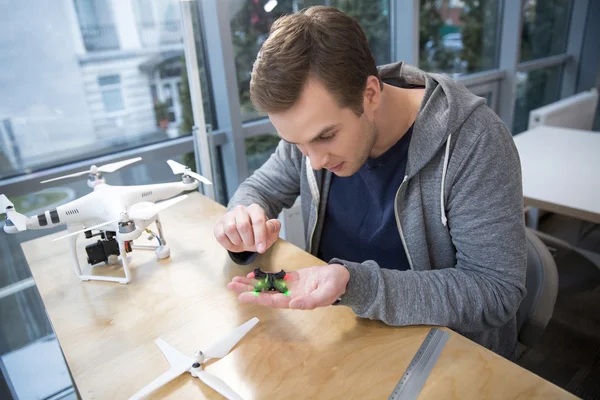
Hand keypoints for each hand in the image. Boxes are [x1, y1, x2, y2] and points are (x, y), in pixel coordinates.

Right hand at [214, 204, 280, 253]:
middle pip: (243, 225)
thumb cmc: (259, 234)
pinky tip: (234, 242)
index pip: (258, 221)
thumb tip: (270, 225)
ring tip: (242, 241)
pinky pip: (221, 236)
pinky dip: (228, 244)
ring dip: (238, 241)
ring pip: (230, 229)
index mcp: (255, 209)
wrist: (246, 236)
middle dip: (248, 240)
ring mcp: (228, 216)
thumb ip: (274, 228)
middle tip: (251, 244)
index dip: (260, 237)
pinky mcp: (219, 225)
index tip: (262, 250)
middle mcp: (241, 209)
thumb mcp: (270, 233)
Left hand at [227, 264, 349, 309]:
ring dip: (252, 284)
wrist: (343, 277)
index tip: (242, 296)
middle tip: (230, 286)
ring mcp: (290, 287)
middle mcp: (290, 296)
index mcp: (297, 300)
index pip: (272, 301)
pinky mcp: (292, 279)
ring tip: (236, 280)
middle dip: (248, 290)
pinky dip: (263, 276)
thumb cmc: (337, 284)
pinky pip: (274, 279)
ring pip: (267, 286)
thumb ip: (312, 300)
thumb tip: (293, 305)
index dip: (257, 298)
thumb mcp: (327, 292)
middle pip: (265, 294)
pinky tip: (252, 274)